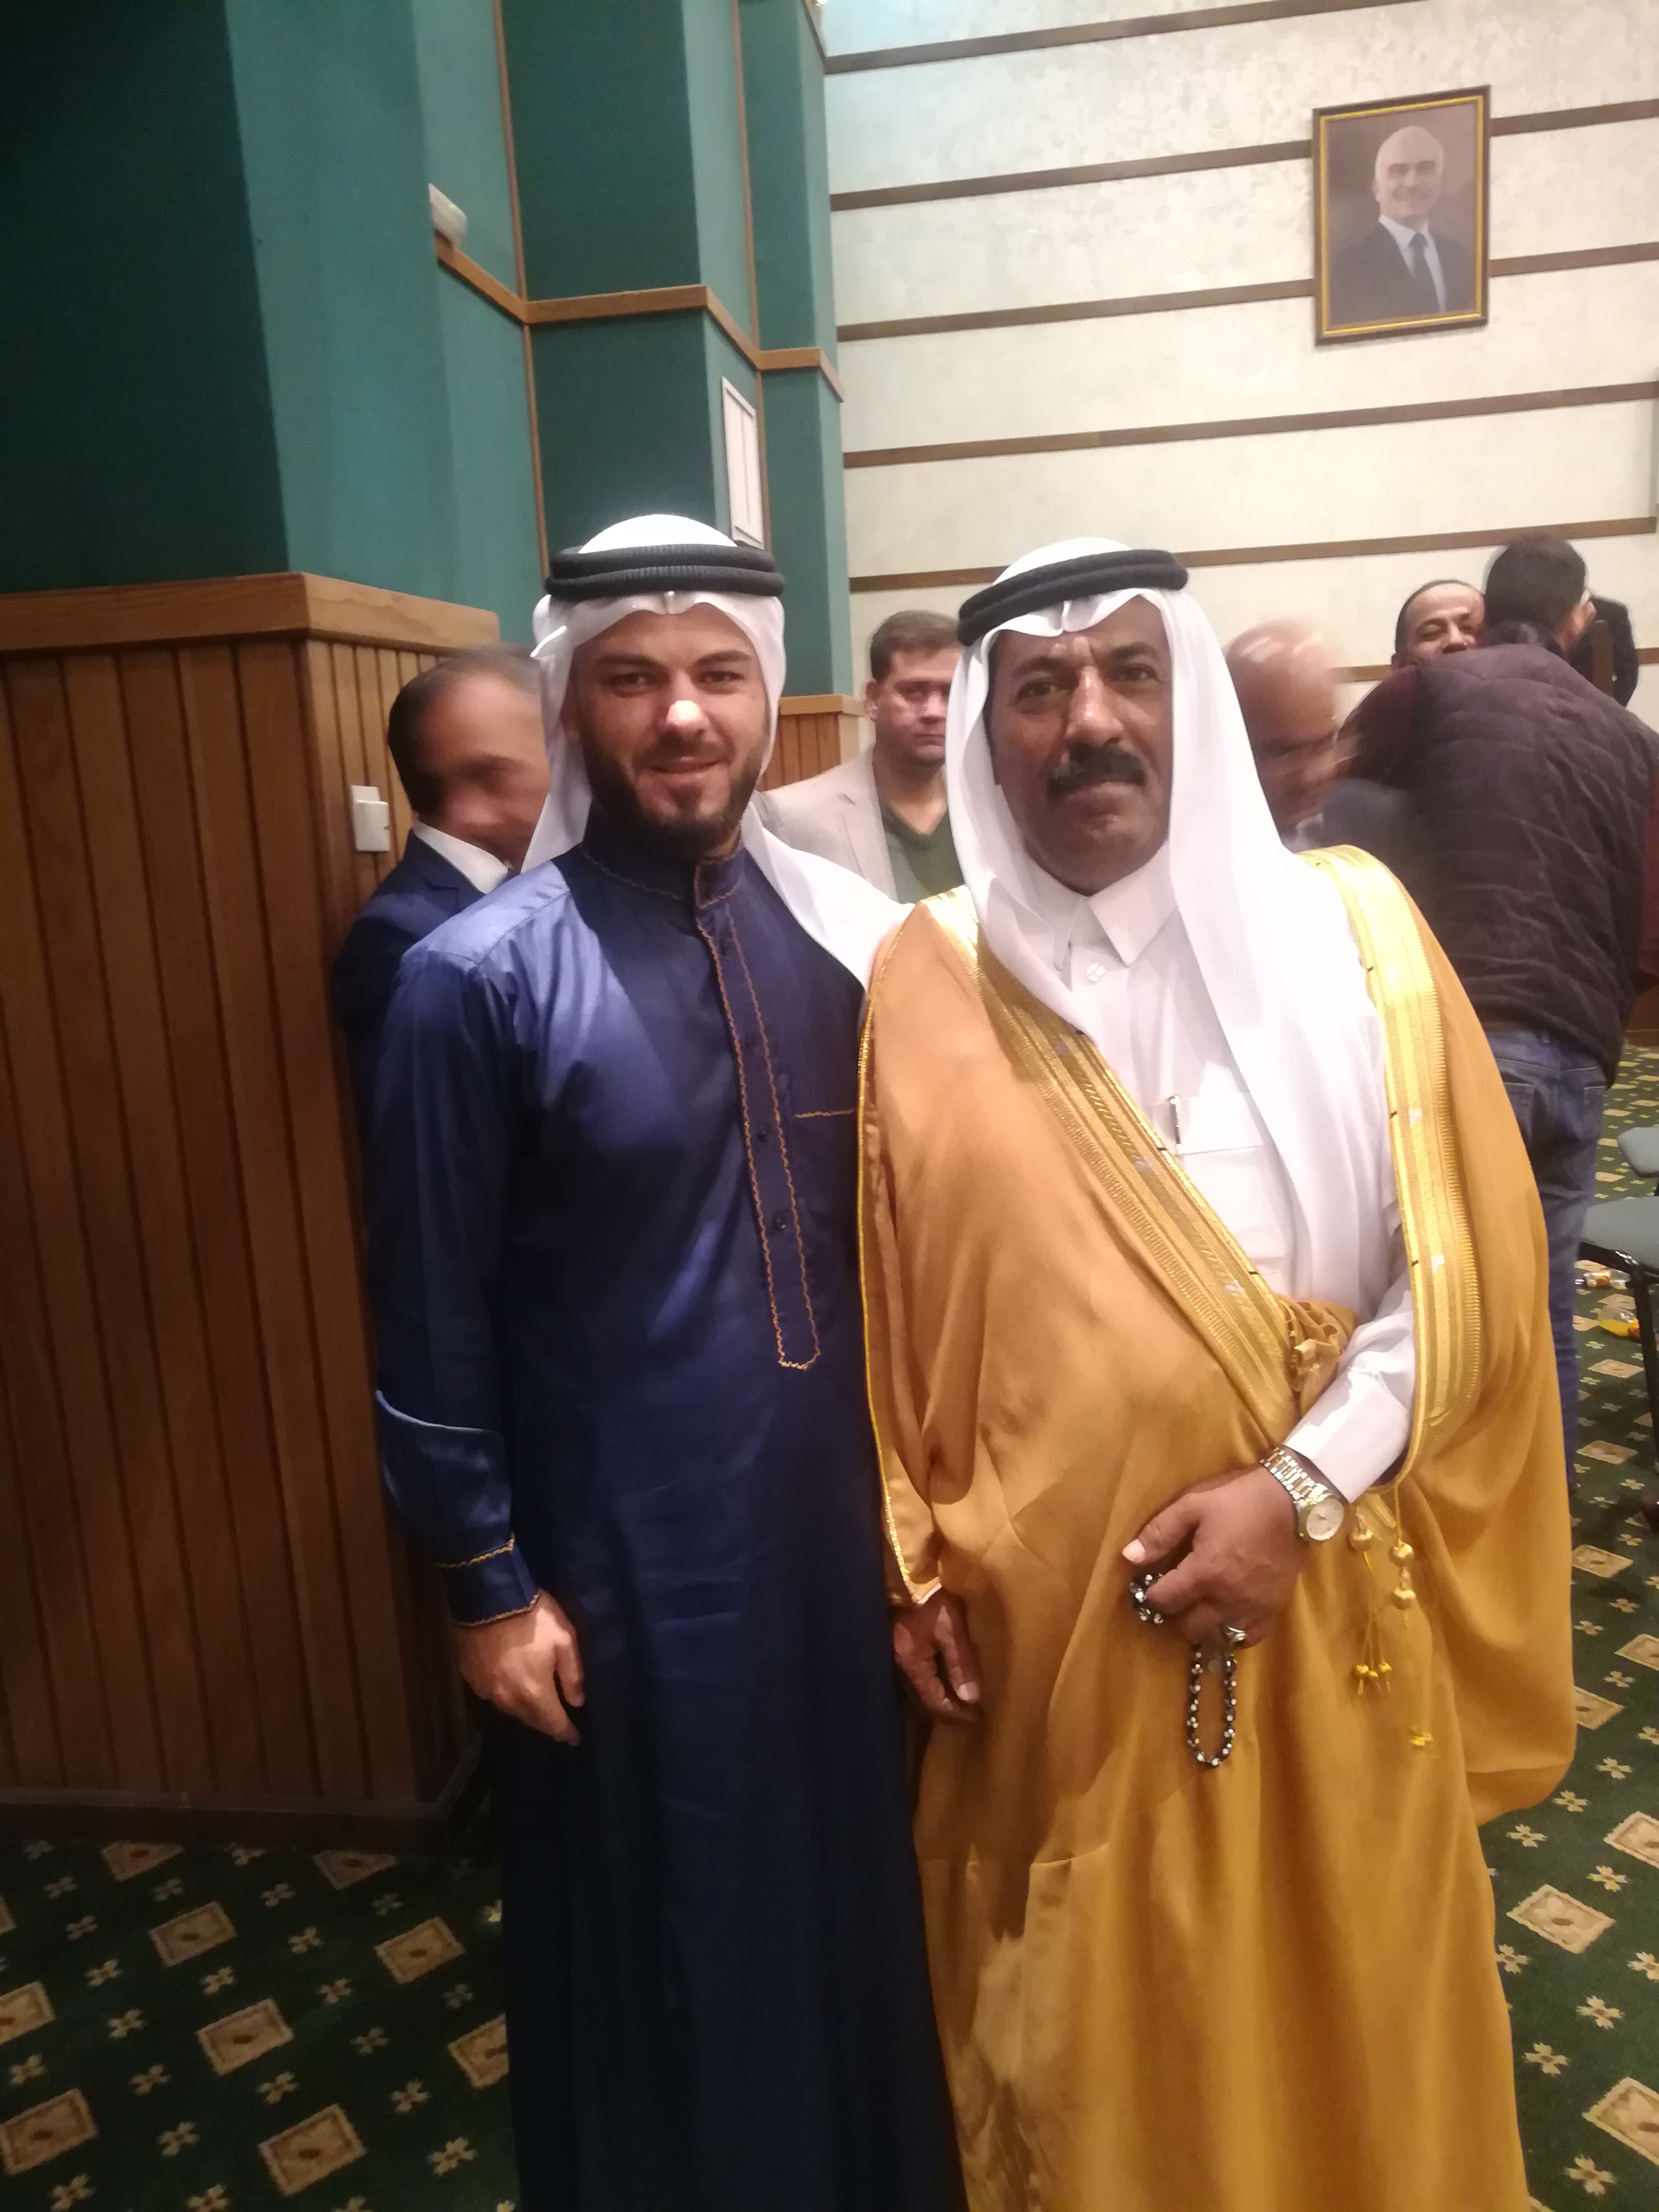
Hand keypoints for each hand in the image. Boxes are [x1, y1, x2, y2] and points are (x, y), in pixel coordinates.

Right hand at [454, 1590, 584, 1743]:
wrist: (488, 1598)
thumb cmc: (534, 1618)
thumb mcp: (564, 1640)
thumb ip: (573, 1674)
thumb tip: (578, 1701)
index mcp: (534, 1693)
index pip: (553, 1724)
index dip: (566, 1733)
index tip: (575, 1739)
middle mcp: (509, 1700)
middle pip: (531, 1721)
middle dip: (546, 1724)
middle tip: (557, 1723)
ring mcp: (486, 1690)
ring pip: (511, 1710)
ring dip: (525, 1711)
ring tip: (536, 1707)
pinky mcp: (471, 1678)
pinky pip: (492, 1696)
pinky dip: (505, 1696)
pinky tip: (510, 1688)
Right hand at [892, 1590, 981, 1724]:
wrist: (903, 1572)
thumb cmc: (929, 1598)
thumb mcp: (950, 1628)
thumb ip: (961, 1663)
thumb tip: (972, 1698)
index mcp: (912, 1665)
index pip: (935, 1703)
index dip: (957, 1714)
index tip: (978, 1718)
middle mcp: (899, 1667)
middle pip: (923, 1701)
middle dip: (948, 1711)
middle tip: (970, 1714)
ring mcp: (894, 1657)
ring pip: (918, 1690)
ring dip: (938, 1699)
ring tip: (959, 1701)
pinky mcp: (896, 1646)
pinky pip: (915, 1676)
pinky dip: (931, 1684)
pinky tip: (942, 1680)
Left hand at [1122, 1467, 1304, 1649]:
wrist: (1294, 1500)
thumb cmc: (1239, 1499)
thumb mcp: (1193, 1505)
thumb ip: (1159, 1533)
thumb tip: (1128, 1557)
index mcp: (1205, 1572)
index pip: (1164, 1601)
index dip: (1150, 1593)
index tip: (1150, 1583)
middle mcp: (1228, 1598)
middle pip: (1188, 1627)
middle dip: (1174, 1614)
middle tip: (1174, 1595)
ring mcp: (1253, 1608)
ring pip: (1216, 1637)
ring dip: (1201, 1626)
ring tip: (1198, 1606)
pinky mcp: (1273, 1609)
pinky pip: (1247, 1638)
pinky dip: (1232, 1634)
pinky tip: (1225, 1616)